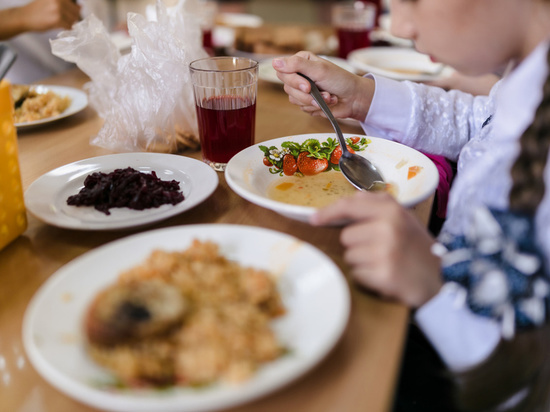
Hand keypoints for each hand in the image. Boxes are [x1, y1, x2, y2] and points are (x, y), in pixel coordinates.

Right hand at [23, 0, 80, 31]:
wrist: (24, 16)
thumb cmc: (38, 9)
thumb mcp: (50, 1)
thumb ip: (65, 3)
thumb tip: (81, 6)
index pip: (75, 3)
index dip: (74, 9)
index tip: (69, 12)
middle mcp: (58, 1)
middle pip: (76, 11)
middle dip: (73, 17)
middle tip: (64, 19)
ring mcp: (58, 10)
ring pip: (73, 19)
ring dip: (70, 23)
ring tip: (61, 22)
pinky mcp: (57, 20)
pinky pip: (69, 26)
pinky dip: (67, 28)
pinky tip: (61, 26)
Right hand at [272, 51, 374, 121]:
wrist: (353, 98)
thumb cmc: (339, 80)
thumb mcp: (319, 69)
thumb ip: (297, 65)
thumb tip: (274, 62)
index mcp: (300, 62)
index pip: (283, 71)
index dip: (293, 81)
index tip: (307, 86)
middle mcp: (299, 75)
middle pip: (287, 88)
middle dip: (305, 94)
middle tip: (317, 92)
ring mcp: (302, 90)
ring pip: (294, 100)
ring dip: (314, 101)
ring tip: (328, 97)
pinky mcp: (307, 103)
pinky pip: (303, 109)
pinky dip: (317, 108)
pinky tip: (327, 102)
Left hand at [311, 191, 442, 307]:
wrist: (442, 278)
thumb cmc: (416, 247)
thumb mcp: (402, 218)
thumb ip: (376, 206)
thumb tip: (346, 202)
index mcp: (391, 209)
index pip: (349, 205)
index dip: (328, 212)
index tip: (314, 219)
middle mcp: (387, 226)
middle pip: (346, 236)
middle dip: (358, 245)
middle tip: (381, 250)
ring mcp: (385, 251)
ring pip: (350, 256)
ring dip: (362, 262)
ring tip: (384, 262)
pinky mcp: (383, 274)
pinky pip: (357, 274)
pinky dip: (367, 278)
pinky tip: (386, 275)